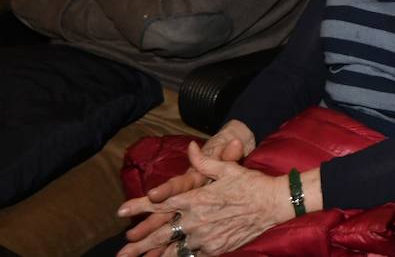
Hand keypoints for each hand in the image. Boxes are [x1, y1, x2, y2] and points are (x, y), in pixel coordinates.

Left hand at [115, 141, 290, 256]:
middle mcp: (196, 220)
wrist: (274, 204)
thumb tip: (191, 149)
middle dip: (139, 244)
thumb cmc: (251, 184)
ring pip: (174, 250)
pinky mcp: (216, 248)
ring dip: (155, 256)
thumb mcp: (227, 168)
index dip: (139, 207)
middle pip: (161, 234)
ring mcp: (205, 238)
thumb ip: (204, 162)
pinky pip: (193, 256)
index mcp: (196, 199)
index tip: (121, 212)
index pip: (161, 203)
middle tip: (122, 253)